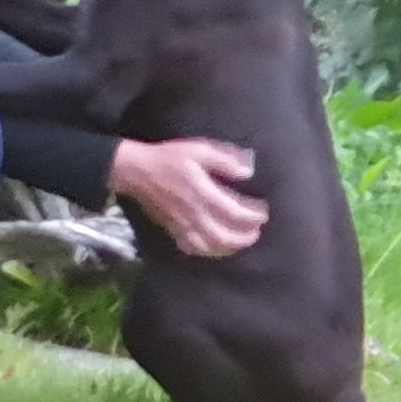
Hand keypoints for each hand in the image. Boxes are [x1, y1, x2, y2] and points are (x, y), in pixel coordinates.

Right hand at [108, 138, 267, 257]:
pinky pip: (193, 247)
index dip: (253, 216)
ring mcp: (182, 225)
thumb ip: (224, 160)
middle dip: (245, 237)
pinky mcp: (173, 230)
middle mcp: (194, 214)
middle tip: (256, 230)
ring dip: (230, 248)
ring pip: (210, 246)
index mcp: (203, 193)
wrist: (136, 171)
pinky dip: (208, 251)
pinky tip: (216, 247)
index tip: (264, 212)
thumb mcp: (199, 149)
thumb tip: (247, 172)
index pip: (235, 213)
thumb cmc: (169, 158)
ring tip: (242, 241)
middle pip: (225, 236)